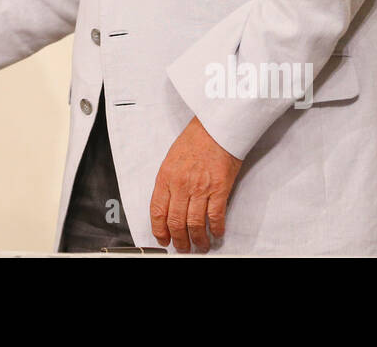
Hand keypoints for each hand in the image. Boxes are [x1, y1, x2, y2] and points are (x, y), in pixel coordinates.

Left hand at [150, 115, 242, 252]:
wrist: (216, 127)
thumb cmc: (195, 140)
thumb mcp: (171, 159)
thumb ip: (169, 183)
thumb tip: (168, 206)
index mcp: (166, 177)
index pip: (157, 211)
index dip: (159, 230)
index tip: (163, 239)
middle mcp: (181, 185)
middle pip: (175, 222)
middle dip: (178, 240)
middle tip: (182, 248)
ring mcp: (200, 188)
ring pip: (194, 224)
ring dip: (197, 240)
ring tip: (200, 246)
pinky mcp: (219, 189)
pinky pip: (215, 216)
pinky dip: (215, 229)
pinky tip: (216, 234)